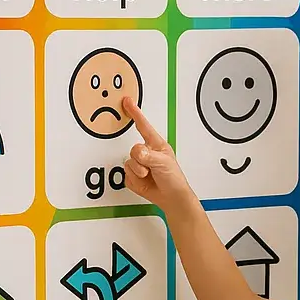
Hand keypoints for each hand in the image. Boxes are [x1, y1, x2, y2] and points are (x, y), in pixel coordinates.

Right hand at [122, 97, 195, 211]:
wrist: (171, 197)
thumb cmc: (173, 178)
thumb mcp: (163, 163)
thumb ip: (149, 156)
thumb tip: (138, 152)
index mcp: (155, 144)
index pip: (143, 125)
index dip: (135, 113)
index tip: (127, 101)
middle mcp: (145, 152)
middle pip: (133, 149)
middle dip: (140, 160)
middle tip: (150, 167)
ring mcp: (138, 164)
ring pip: (129, 163)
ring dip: (140, 171)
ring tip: (150, 175)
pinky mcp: (132, 176)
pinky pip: (127, 174)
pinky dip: (136, 179)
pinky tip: (145, 181)